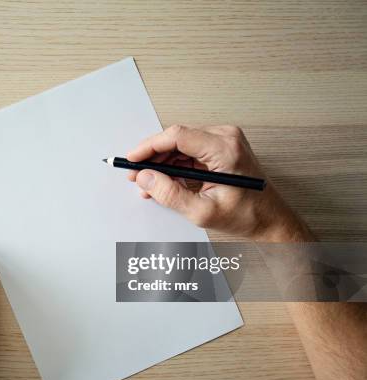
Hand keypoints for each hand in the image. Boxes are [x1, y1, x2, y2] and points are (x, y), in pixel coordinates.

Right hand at [128, 125, 311, 241]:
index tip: (132, 158)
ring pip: (180, 145)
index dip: (149, 146)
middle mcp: (226, 138)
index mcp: (225, 149)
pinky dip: (173, 165)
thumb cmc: (247, 216)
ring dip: (161, 162)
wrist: (270, 220)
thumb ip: (170, 194)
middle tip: (135, 174)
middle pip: (176, 139)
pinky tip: (163, 181)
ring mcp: (224, 141)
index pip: (177, 136)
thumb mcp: (203, 211)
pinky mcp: (221, 148)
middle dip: (152, 157)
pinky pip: (189, 151)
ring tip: (147, 182)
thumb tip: (145, 178)